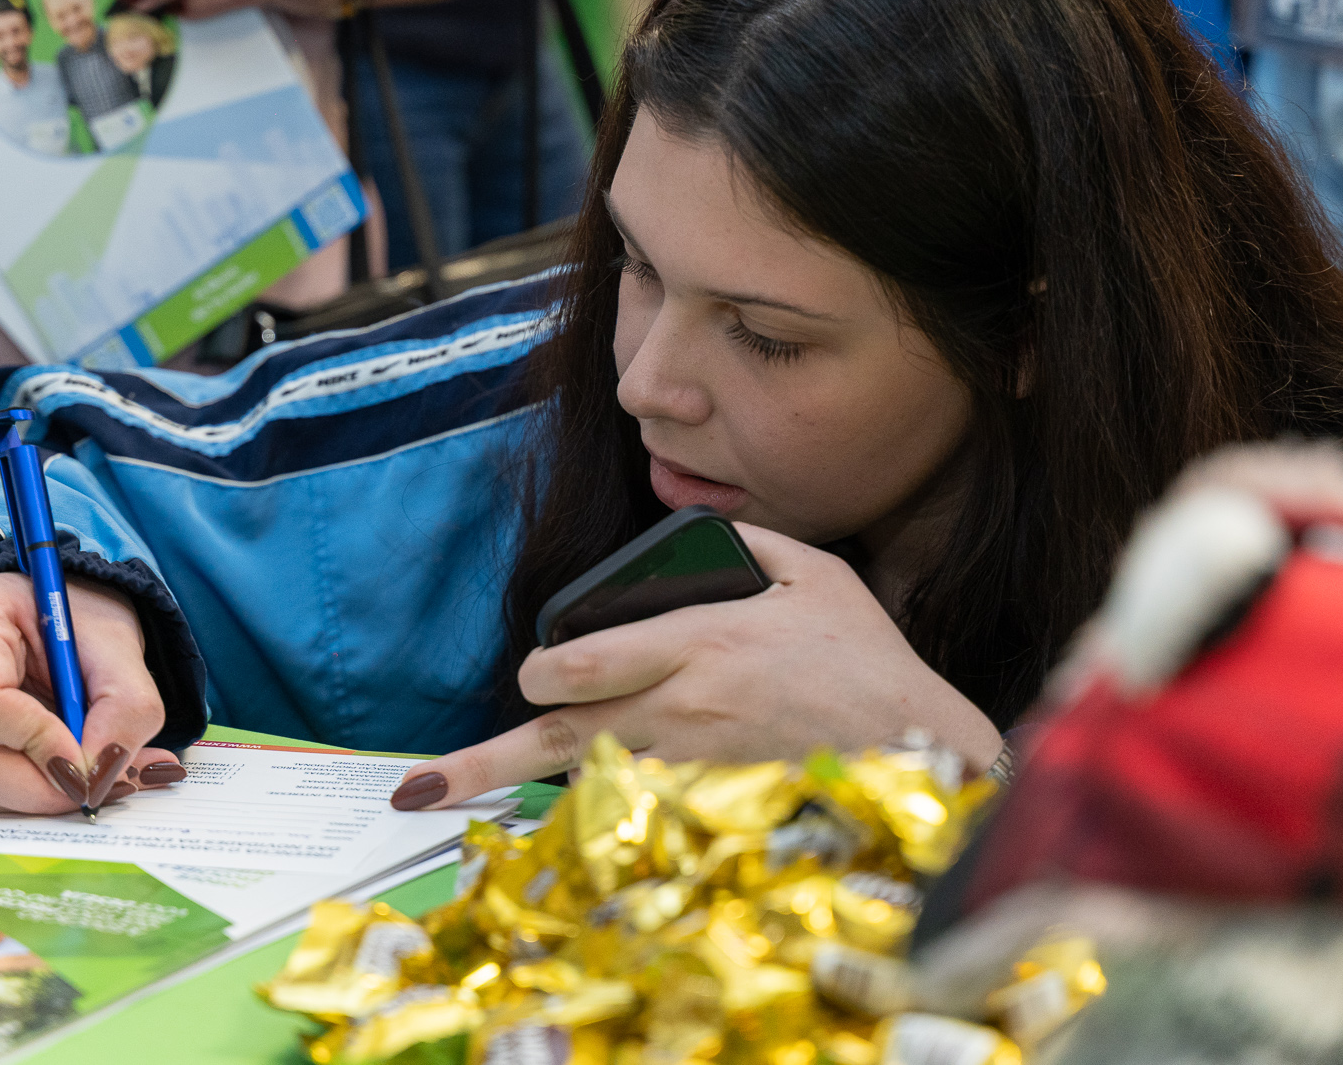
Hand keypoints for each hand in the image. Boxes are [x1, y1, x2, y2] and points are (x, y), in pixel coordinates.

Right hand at [0, 574, 183, 813]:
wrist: (53, 608)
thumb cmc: (77, 613)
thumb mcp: (117, 640)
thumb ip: (124, 704)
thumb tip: (101, 776)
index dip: (38, 741)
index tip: (89, 756)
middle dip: (44, 787)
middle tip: (104, 784)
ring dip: (40, 798)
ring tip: (97, 779)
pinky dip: (30, 796)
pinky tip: (70, 778)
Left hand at [390, 525, 1002, 809]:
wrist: (917, 749)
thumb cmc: (868, 661)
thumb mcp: (815, 576)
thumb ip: (751, 544)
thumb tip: (701, 533)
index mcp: (702, 643)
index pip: (588, 660)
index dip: (542, 670)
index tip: (525, 675)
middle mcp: (683, 709)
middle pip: (562, 737)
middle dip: (489, 758)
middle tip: (426, 781)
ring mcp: (693, 768)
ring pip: (591, 776)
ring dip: (538, 783)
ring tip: (459, 793)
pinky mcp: (710, 809)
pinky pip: (638, 804)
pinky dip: (605, 804)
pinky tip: (574, 809)